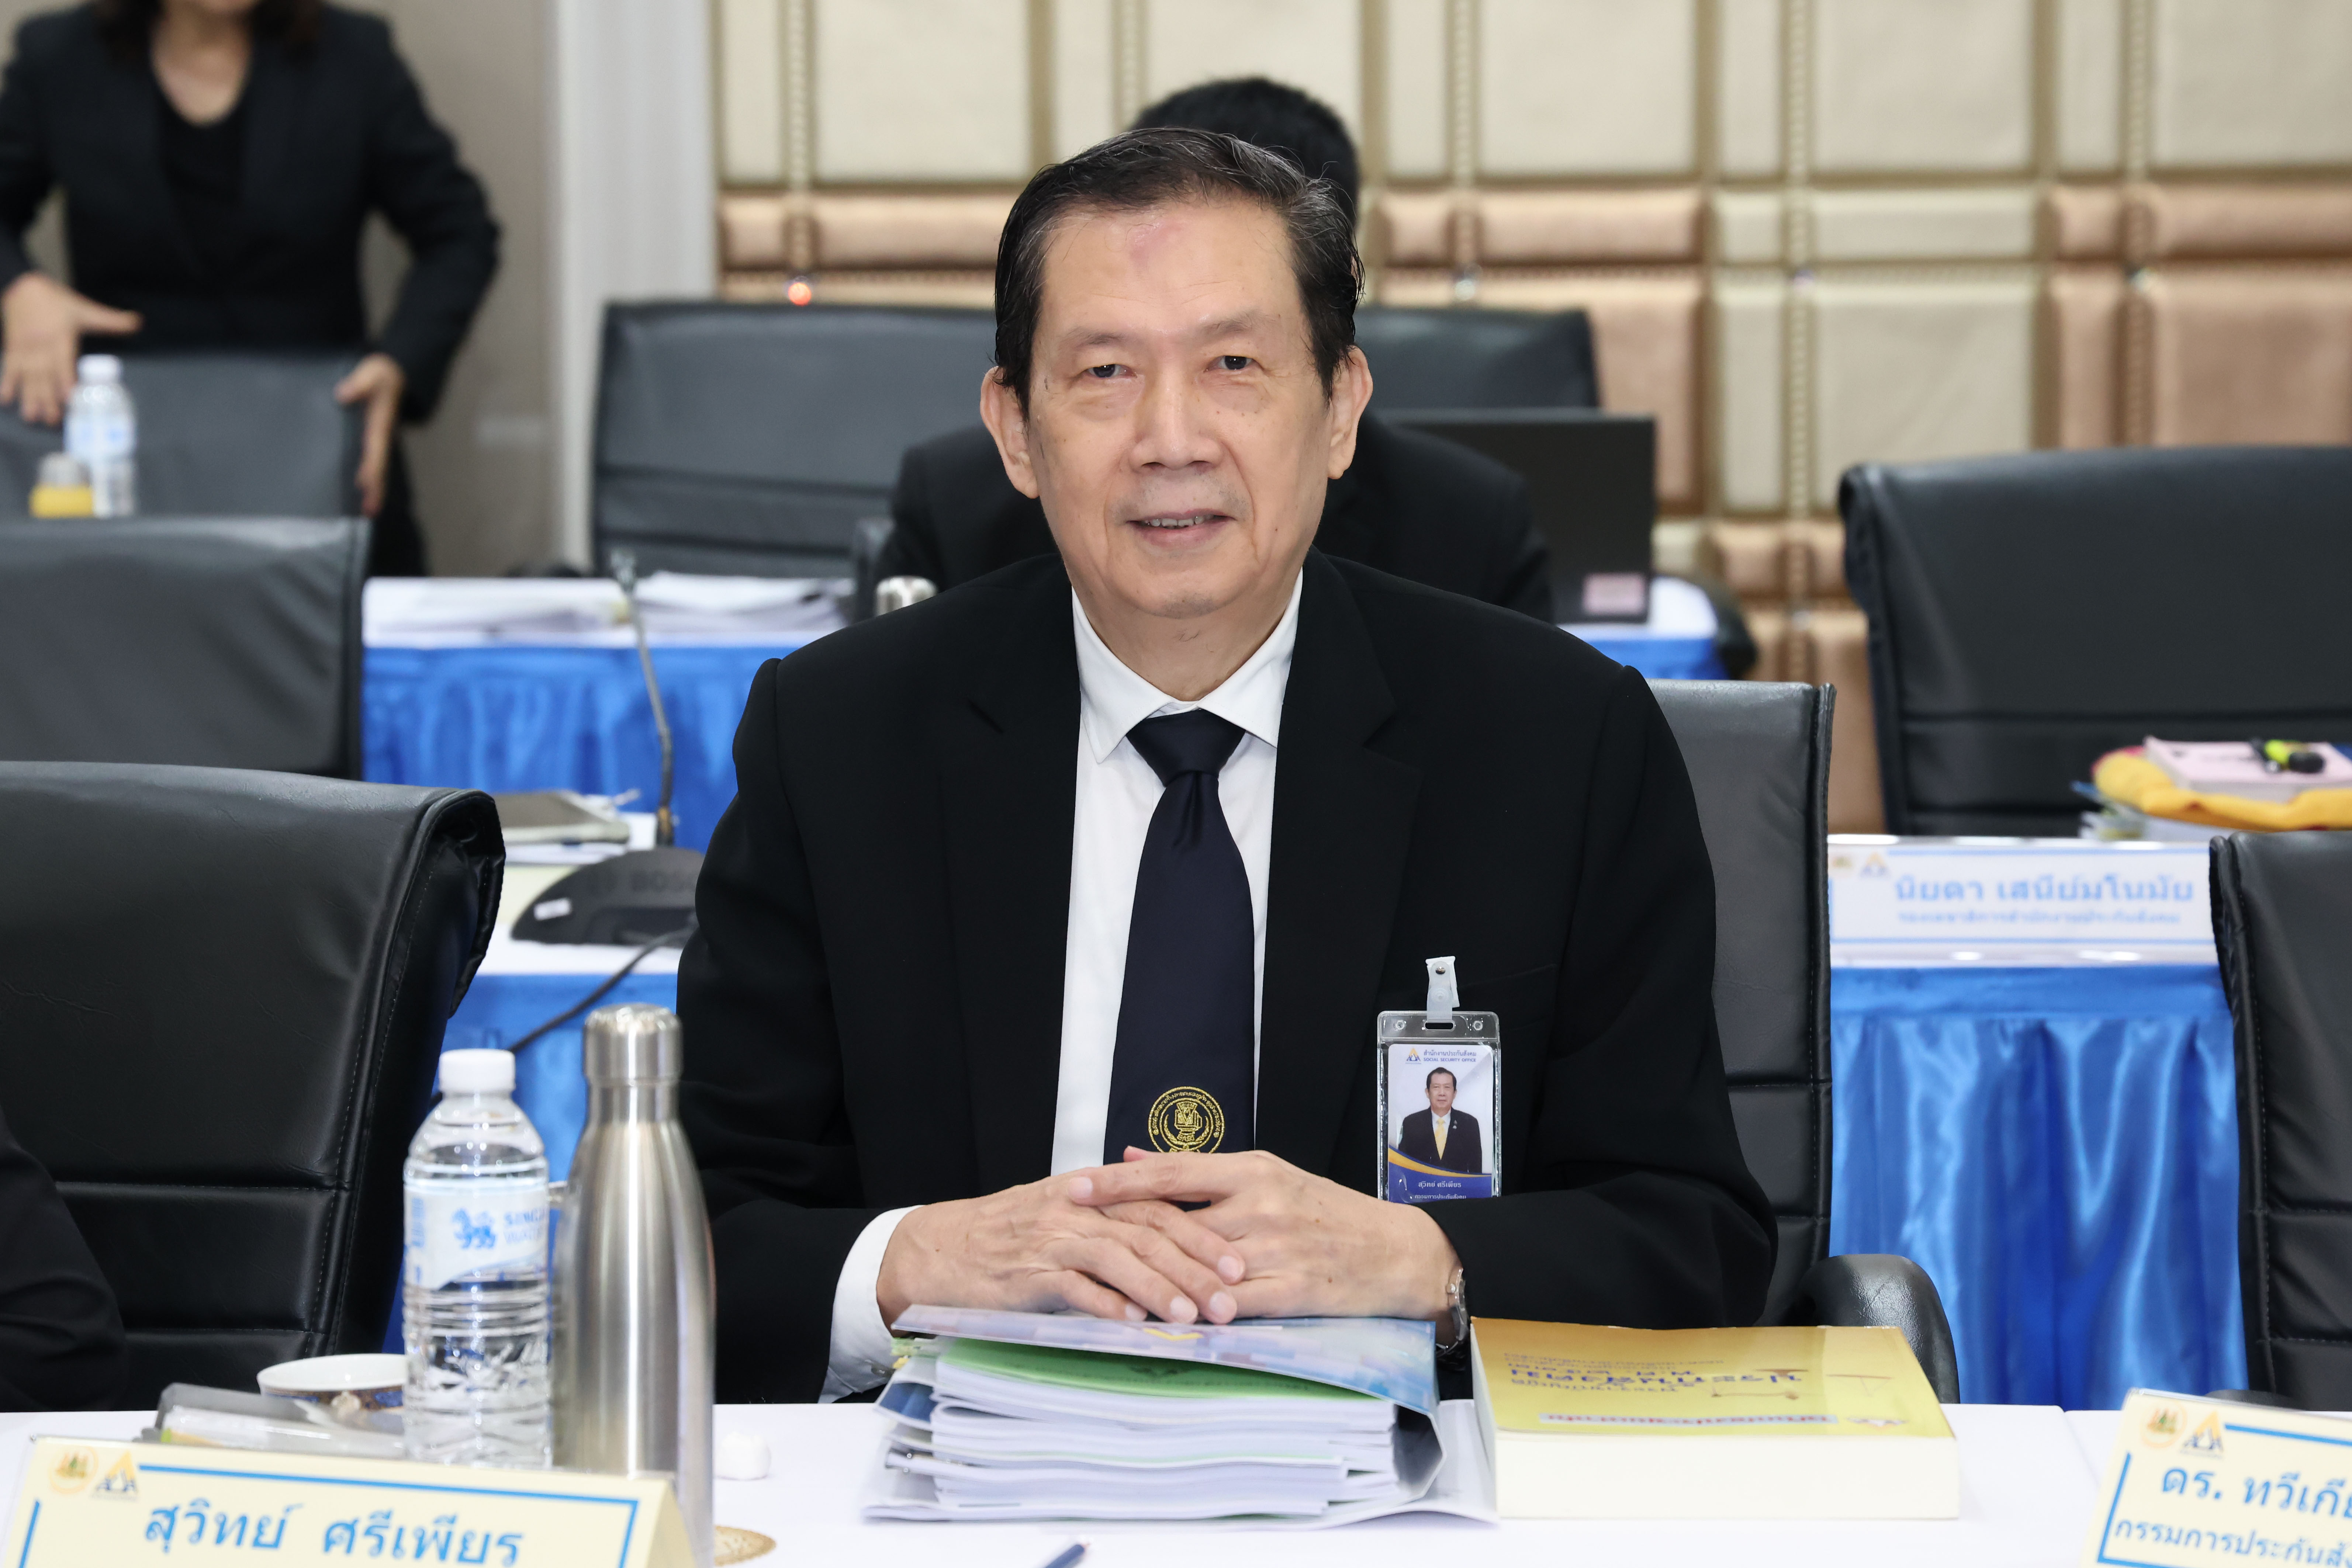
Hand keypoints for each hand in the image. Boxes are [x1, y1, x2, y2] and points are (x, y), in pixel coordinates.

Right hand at [0, 273, 140, 424]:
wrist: (22, 287)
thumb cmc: (58, 301)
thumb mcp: (84, 308)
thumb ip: (110, 319)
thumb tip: (138, 320)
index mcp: (60, 337)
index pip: (63, 361)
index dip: (65, 379)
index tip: (68, 397)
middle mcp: (41, 345)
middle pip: (45, 375)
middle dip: (48, 398)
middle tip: (52, 420)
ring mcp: (25, 349)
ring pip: (27, 376)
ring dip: (29, 397)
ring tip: (31, 417)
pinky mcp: (13, 349)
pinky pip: (9, 367)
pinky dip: (6, 383)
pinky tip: (5, 400)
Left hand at [333, 352, 405, 516]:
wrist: (394, 373)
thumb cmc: (381, 374)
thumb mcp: (372, 373)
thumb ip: (359, 384)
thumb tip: (342, 395)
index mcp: (379, 425)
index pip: (376, 450)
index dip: (370, 468)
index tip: (364, 484)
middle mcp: (380, 436)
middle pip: (379, 467)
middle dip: (376, 489)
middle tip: (369, 512)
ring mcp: (378, 439)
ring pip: (378, 467)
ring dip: (374, 488)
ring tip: (368, 510)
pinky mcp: (373, 438)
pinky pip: (372, 461)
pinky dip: (369, 477)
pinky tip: (361, 489)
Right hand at [875, 1168, 1249, 1328]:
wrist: (937, 1249)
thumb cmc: (1004, 1237)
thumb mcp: (1062, 1216)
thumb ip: (1111, 1225)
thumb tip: (1170, 1251)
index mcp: (1089, 1193)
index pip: (1159, 1207)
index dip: (1202, 1235)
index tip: (1237, 1264)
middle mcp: (1075, 1209)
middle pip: (1148, 1233)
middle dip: (1194, 1267)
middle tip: (1229, 1300)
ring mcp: (1051, 1240)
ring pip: (1118, 1257)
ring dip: (1159, 1287)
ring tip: (1192, 1316)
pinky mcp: (1028, 1274)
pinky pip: (1073, 1287)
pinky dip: (1105, 1304)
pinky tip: (1132, 1323)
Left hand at [1075, 1149, 1460, 1322]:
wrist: (1396, 1251)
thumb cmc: (1328, 1213)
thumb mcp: (1270, 1176)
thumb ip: (1202, 1173)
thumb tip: (1134, 1157)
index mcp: (1253, 1171)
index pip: (1173, 1172)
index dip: (1120, 1182)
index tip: (1076, 1186)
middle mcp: (1260, 1205)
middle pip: (1175, 1220)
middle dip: (1121, 1233)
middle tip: (1070, 1237)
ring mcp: (1275, 1249)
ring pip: (1196, 1267)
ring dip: (1148, 1280)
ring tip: (1099, 1286)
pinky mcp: (1290, 1290)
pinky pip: (1229, 1306)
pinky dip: (1192, 1315)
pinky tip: (1158, 1322)